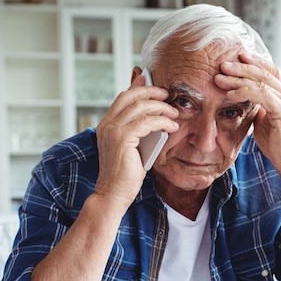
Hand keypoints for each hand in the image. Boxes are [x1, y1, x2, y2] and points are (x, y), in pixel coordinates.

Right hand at [94, 68, 178, 210]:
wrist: (114, 194)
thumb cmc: (125, 175)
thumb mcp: (133, 147)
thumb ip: (139, 130)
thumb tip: (154, 117)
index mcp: (107, 125)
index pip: (123, 97)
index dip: (139, 87)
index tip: (156, 86)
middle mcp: (107, 125)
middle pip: (130, 96)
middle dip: (152, 92)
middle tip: (168, 95)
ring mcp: (113, 130)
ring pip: (140, 106)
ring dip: (161, 108)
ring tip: (174, 114)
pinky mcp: (122, 139)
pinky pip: (147, 122)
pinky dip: (163, 122)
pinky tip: (172, 127)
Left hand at [214, 54, 280, 182]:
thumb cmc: (279, 147)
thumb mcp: (264, 123)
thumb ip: (257, 109)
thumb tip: (243, 101)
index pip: (270, 72)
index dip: (254, 63)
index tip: (236, 58)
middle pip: (264, 73)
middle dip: (241, 67)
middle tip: (222, 64)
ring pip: (261, 82)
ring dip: (238, 79)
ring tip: (220, 78)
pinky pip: (262, 95)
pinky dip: (245, 92)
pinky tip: (231, 94)